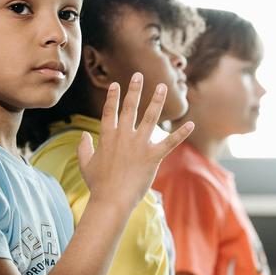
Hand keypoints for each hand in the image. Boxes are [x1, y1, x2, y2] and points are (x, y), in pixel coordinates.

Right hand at [77, 73, 193, 211]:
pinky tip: (191, 124)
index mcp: (107, 136)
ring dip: (157, 100)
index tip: (115, 84)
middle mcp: (123, 136)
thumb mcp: (85, 164)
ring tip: (163, 86)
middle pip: (130, 107)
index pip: (110, 111)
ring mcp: (139, 145)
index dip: (112, 97)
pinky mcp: (153, 156)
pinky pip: (170, 142)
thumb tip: (83, 135)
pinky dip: (181, 133)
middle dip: (135, 89)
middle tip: (139, 75)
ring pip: (150, 117)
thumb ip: (83, 147)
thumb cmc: (98, 184)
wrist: (111, 199)